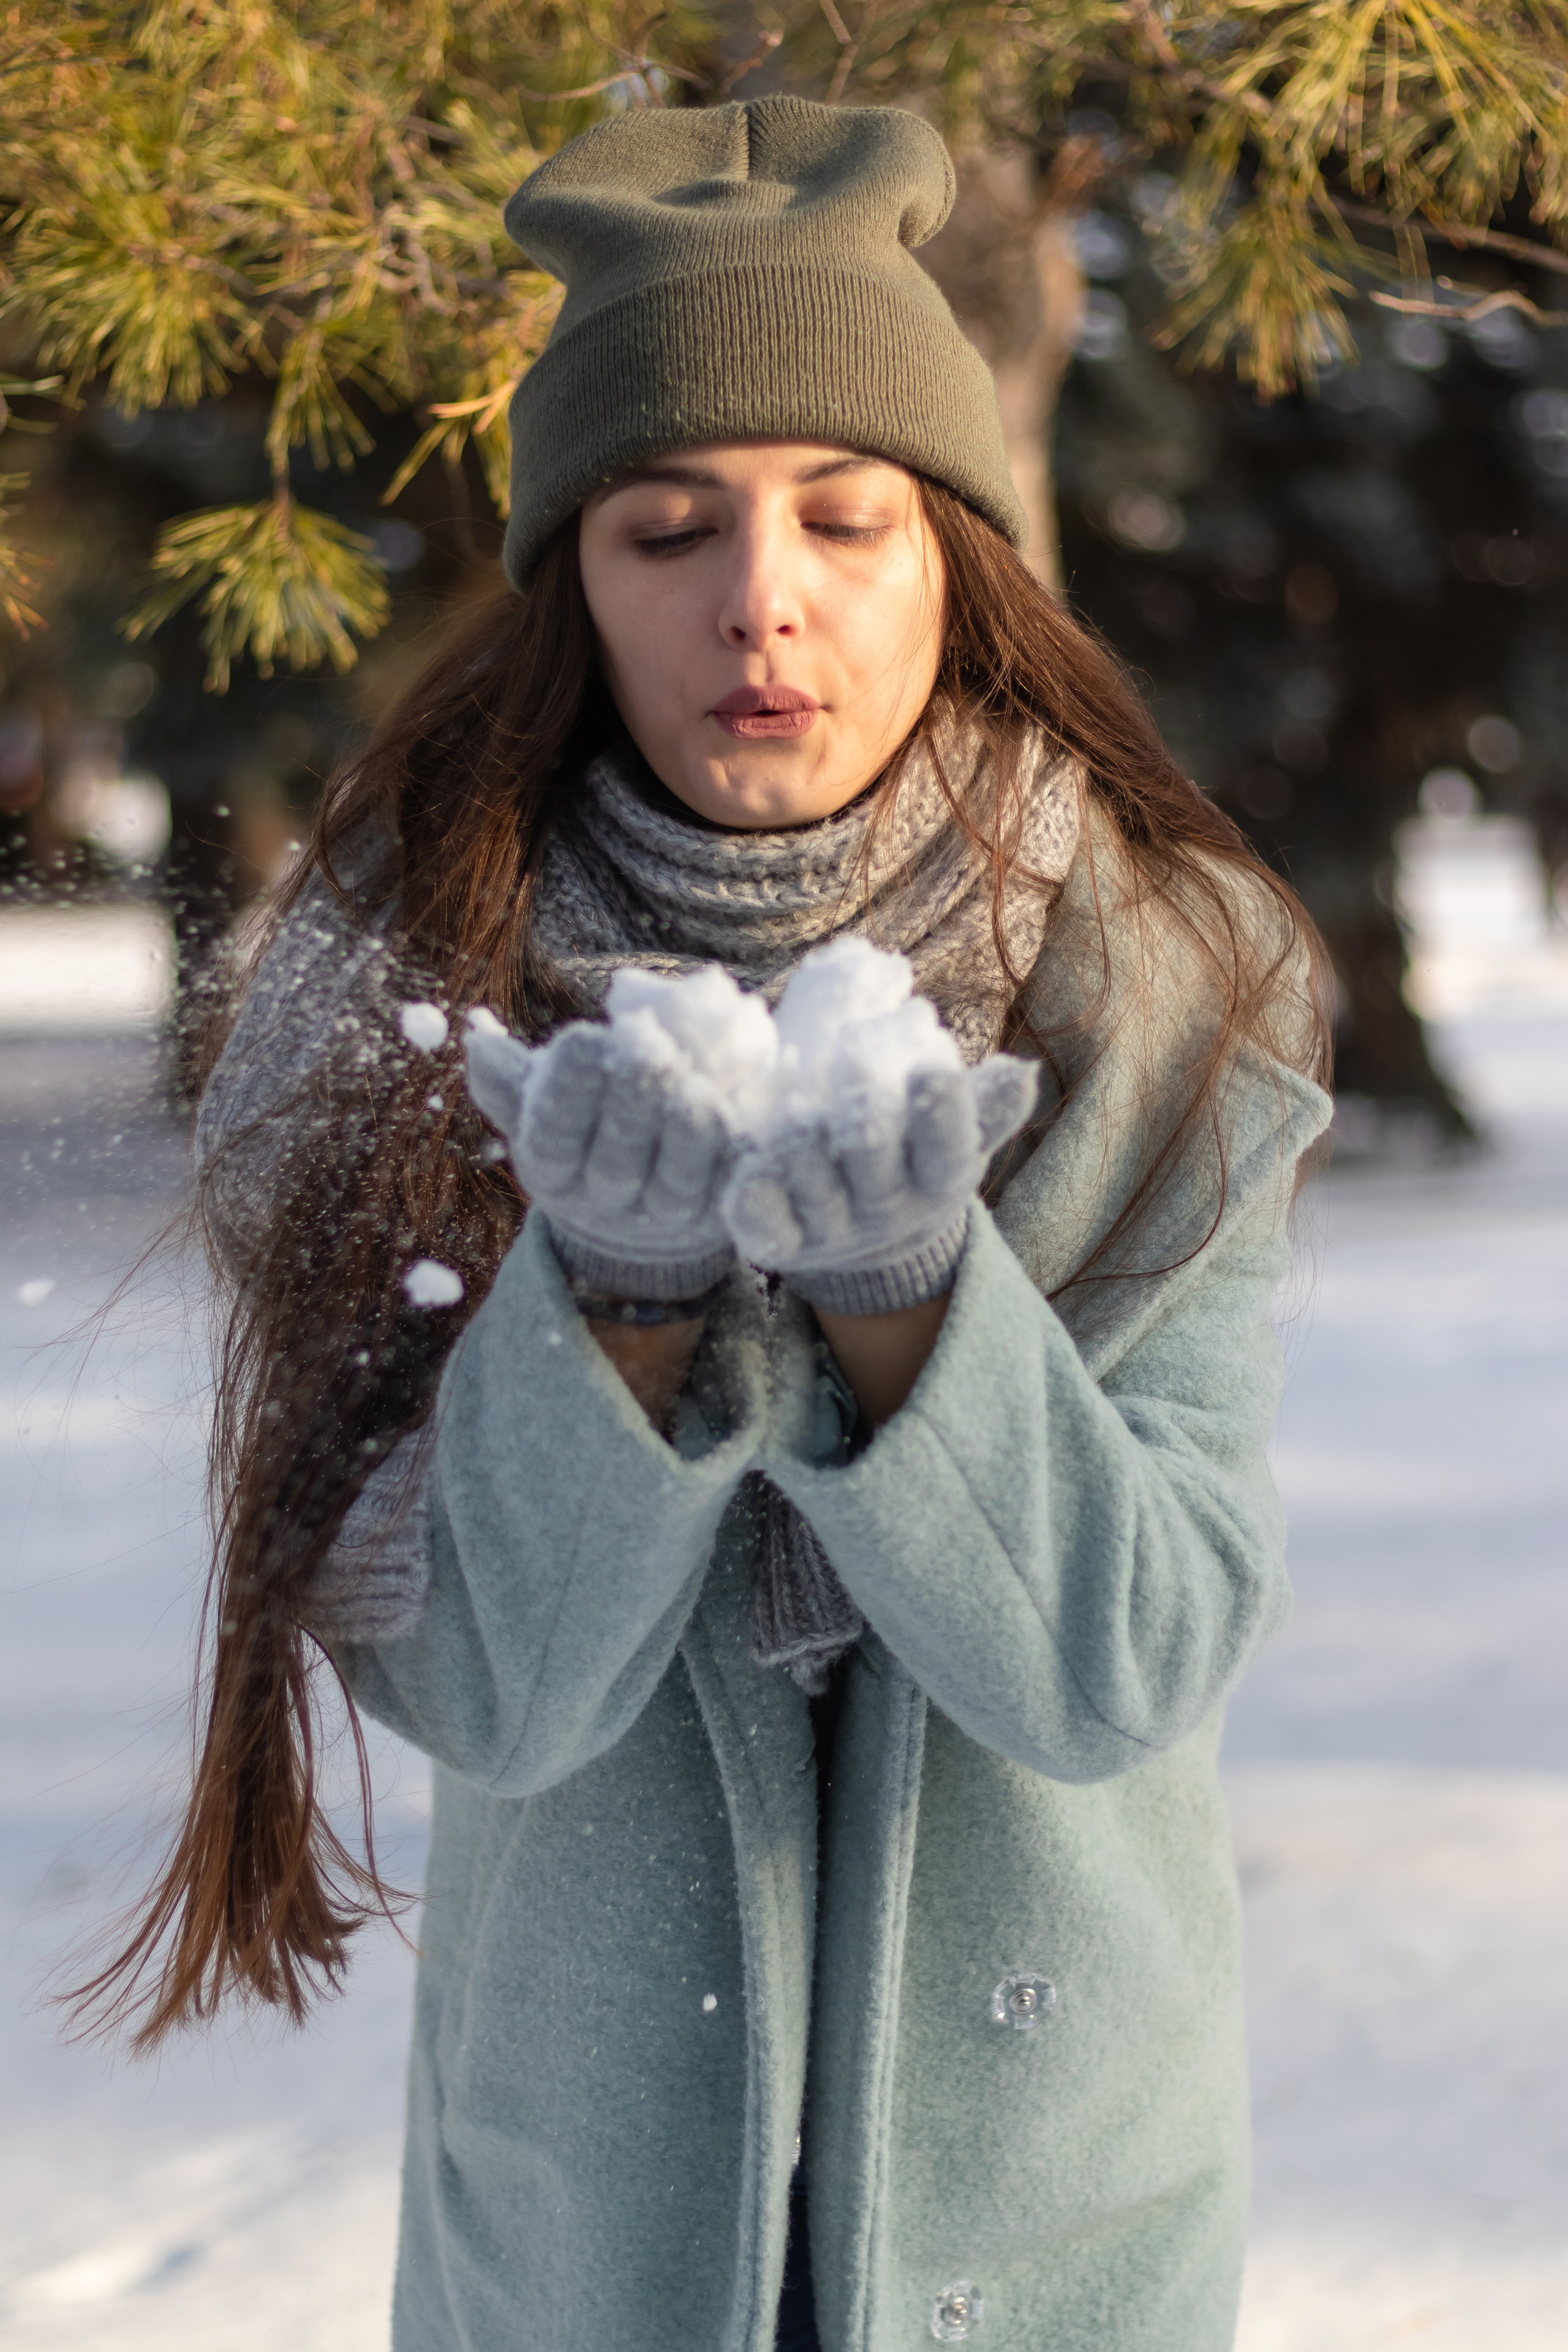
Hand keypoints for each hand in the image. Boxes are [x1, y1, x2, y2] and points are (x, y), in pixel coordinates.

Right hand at [465, 1003, 738, 1301]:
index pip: (550, 1133)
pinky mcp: (720, 1211)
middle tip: (648, 1047)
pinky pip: (729, 1186)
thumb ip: (511, 1077)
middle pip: (615, 1157)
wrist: (641, 1211)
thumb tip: (476, 1040)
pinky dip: (734, 1150)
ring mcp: (663, 1212)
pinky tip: (736, 1108)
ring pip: (676, 1176)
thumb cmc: (585, 1132)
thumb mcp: (538, 1105)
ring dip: (688, 1125)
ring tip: (694, 1080)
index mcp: (551, 1167)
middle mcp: (603, 1199)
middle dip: (633, 1096)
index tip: (584, 1038)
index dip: (569, 1088)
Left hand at [722, 1050, 1038, 1316]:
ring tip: (796, 1104)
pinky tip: (751, 1172)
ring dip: (804, 1145)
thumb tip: (1002, 1056)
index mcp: (935, 1177)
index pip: (947, 1151)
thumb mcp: (950, 1129)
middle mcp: (884, 1207)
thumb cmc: (910, 1156)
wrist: (867, 1237)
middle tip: (854, 1057)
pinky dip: (757, 1199)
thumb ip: (972, 1094)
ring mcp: (830, 1228)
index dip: (943, 1115)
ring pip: (816, 1188)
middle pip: (877, 1166)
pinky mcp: (780, 1241)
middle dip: (866, 1114)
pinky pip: (765, 1227)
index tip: (937, 1068)